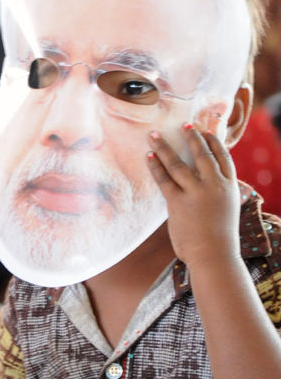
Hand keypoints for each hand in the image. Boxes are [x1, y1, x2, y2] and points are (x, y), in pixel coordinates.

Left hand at [147, 123, 240, 270]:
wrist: (214, 254)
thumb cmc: (219, 237)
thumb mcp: (226, 210)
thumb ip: (217, 195)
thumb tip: (205, 186)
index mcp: (229, 187)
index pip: (223, 157)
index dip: (214, 142)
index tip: (206, 130)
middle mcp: (214, 185)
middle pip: (202, 154)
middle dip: (192, 137)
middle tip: (184, 124)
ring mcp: (196, 192)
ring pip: (179, 163)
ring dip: (165, 147)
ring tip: (154, 135)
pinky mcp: (178, 202)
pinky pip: (164, 179)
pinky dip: (156, 166)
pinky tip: (149, 156)